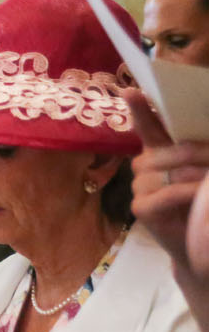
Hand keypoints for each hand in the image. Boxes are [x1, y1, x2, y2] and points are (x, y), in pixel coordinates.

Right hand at [128, 91, 208, 267]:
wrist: (198, 241)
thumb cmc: (201, 201)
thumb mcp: (203, 170)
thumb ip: (198, 150)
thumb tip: (206, 141)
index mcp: (159, 151)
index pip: (146, 125)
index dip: (139, 108)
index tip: (131, 91)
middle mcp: (144, 165)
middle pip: (168, 149)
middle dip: (200, 151)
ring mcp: (140, 187)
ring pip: (170, 171)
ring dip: (200, 173)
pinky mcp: (141, 207)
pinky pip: (167, 192)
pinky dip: (189, 192)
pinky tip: (201, 194)